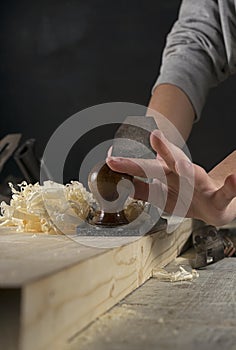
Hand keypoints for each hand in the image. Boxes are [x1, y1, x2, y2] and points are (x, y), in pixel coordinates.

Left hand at [106, 130, 235, 225]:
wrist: (212, 209)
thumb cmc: (185, 197)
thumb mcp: (160, 194)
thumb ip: (140, 187)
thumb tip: (117, 181)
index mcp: (168, 178)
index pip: (148, 169)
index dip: (130, 165)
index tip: (112, 158)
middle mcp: (183, 178)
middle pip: (169, 165)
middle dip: (160, 152)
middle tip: (154, 135)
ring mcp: (201, 187)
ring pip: (194, 175)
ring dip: (189, 165)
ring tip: (183, 157)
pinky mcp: (219, 198)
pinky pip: (226, 193)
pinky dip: (231, 186)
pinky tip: (235, 179)